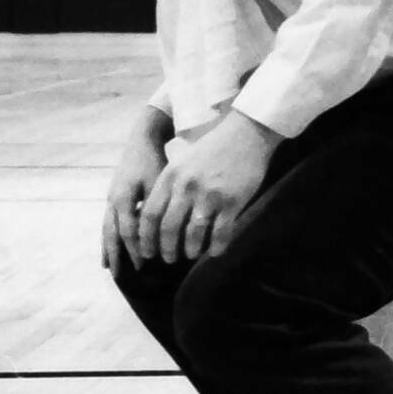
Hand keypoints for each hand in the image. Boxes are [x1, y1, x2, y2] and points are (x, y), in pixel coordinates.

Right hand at [102, 131, 168, 277]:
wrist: (141, 141)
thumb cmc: (154, 161)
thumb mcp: (159, 181)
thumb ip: (159, 205)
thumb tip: (169, 230)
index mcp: (124, 197)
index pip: (129, 229)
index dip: (136, 246)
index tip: (145, 262)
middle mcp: (113, 201)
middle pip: (113, 233)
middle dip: (118, 254)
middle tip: (122, 275)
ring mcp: (110, 200)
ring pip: (107, 230)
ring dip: (109, 250)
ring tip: (110, 269)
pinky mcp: (112, 199)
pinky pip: (107, 224)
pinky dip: (107, 240)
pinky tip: (108, 253)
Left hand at [135, 110, 281, 265]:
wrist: (245, 134)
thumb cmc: (213, 148)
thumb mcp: (183, 162)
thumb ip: (170, 186)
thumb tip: (159, 217)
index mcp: (170, 177)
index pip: (150, 215)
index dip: (146, 237)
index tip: (147, 250)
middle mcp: (186, 188)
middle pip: (168, 228)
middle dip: (166, 249)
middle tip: (168, 259)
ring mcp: (209, 196)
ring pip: (193, 235)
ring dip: (190, 250)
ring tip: (190, 255)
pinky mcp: (232, 202)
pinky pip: (220, 233)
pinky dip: (216, 247)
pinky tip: (214, 251)